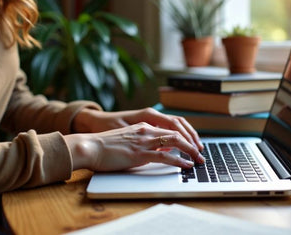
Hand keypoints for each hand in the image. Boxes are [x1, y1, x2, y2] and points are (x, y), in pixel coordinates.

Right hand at [65, 122, 204, 170]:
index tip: (193, 145)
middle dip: (192, 143)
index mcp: (143, 125)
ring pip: (174, 142)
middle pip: (176, 132)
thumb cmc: (105, 146)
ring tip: (198, 159)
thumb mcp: (128, 140)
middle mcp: (145, 130)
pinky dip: (178, 161)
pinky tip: (185, 165)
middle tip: (201, 153)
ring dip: (189, 151)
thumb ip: (145, 142)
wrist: (89, 146)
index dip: (185, 136)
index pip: (170, 128)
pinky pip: (164, 157)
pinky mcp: (139, 154)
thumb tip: (162, 151)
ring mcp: (143, 141)